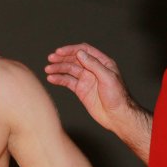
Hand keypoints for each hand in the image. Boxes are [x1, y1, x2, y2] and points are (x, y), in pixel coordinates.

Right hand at [46, 43, 151, 161]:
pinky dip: (59, 79)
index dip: (71, 50)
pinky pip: (68, 82)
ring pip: (69, 70)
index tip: (59, 52)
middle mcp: (93, 69)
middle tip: (50, 59)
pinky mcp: (81, 90)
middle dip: (62, 58)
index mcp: (102, 63)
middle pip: (74, 59)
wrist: (117, 116)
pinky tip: (51, 79)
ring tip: (47, 70)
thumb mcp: (107, 78)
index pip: (84, 51)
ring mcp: (86, 79)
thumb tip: (79, 53)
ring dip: (58, 69)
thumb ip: (93, 64)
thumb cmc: (118, 97)